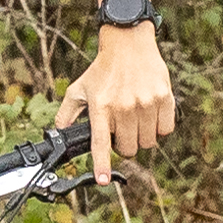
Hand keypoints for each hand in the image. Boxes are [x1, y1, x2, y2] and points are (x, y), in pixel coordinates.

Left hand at [54, 20, 177, 183]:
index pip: (101, 142)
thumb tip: (57, 132)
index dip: (101, 164)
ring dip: (142, 137)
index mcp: (101, 106)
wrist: (128, 42)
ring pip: (148, 142)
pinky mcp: (163, 98)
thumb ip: (66, 112)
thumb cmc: (103, 68)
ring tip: (135, 120)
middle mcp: (123, 106)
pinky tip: (150, 114)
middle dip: (125, 145)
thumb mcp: (79, 88)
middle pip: (129, 148)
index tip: (102, 180)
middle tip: (122, 130)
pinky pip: (165, 130)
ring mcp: (145, 103)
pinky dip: (159, 128)